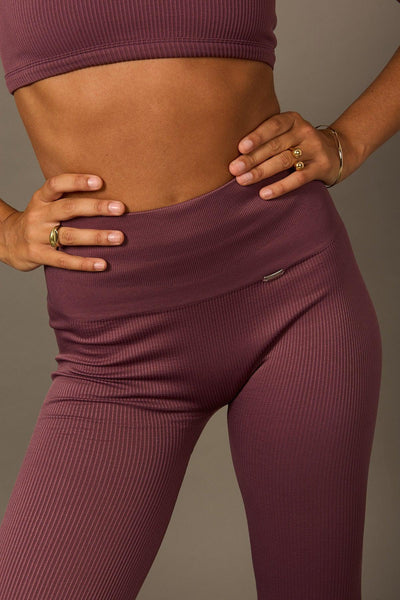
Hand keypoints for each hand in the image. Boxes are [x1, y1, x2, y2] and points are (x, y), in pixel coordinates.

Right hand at [2, 173, 125, 271]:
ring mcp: (37, 236)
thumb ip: (67, 199)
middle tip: (121, 208)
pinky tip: (102, 264)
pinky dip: (84, 263)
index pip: (56, 184)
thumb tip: (107, 194)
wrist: (6, 242)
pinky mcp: (38, 255)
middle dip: (96, 208)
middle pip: (68, 209)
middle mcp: (38, 215)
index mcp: (41, 198)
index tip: (100, 181)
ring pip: (70, 235)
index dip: (77, 181)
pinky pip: (63, 260)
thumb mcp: (46, 205)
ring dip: (97, 236)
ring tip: (119, 237)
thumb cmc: (38, 221)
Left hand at [228, 111, 340, 198]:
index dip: (257, 136)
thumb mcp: (287, 134)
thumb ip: (267, 138)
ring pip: (284, 161)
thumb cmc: (300, 144)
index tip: (240, 147)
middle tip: (234, 169)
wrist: (336, 152)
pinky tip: (265, 193)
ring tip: (243, 180)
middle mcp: (304, 132)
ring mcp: (314, 149)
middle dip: (252, 158)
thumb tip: (233, 153)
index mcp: (293, 120)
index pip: (273, 125)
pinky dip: (280, 186)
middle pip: (275, 145)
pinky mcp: (320, 167)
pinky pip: (298, 178)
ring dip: (261, 172)